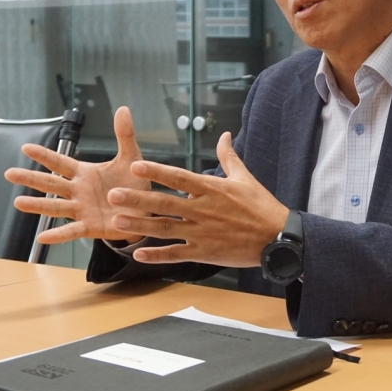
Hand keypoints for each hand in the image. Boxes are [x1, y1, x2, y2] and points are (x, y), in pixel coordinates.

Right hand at [4, 106, 149, 243]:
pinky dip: (57, 235)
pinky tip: (42, 238)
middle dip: (30, 178)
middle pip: (50, 183)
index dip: (44, 155)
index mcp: (84, 173)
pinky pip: (71, 230)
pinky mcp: (90, 226)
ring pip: (55, 206)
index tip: (26, 148)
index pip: (60, 162)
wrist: (144, 210)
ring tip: (18, 203)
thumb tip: (123, 109)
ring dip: (37, 205)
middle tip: (9, 173)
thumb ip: (124, 134)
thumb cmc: (133, 184)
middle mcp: (78, 191)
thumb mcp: (130, 157)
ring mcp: (81, 209)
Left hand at [106, 131, 288, 267]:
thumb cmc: (262, 206)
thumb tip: (225, 135)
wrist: (278, 238)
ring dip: (140, 226)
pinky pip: (177, 255)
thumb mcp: (245, 178)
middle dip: (137, 199)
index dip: (156, 172)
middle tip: (113, 195)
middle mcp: (203, 210)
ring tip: (117, 221)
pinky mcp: (205, 253)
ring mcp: (202, 233)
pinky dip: (157, 255)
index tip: (135, 166)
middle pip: (164, 204)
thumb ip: (229, 156)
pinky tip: (138, 253)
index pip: (178, 178)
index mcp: (212, 189)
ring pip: (165, 229)